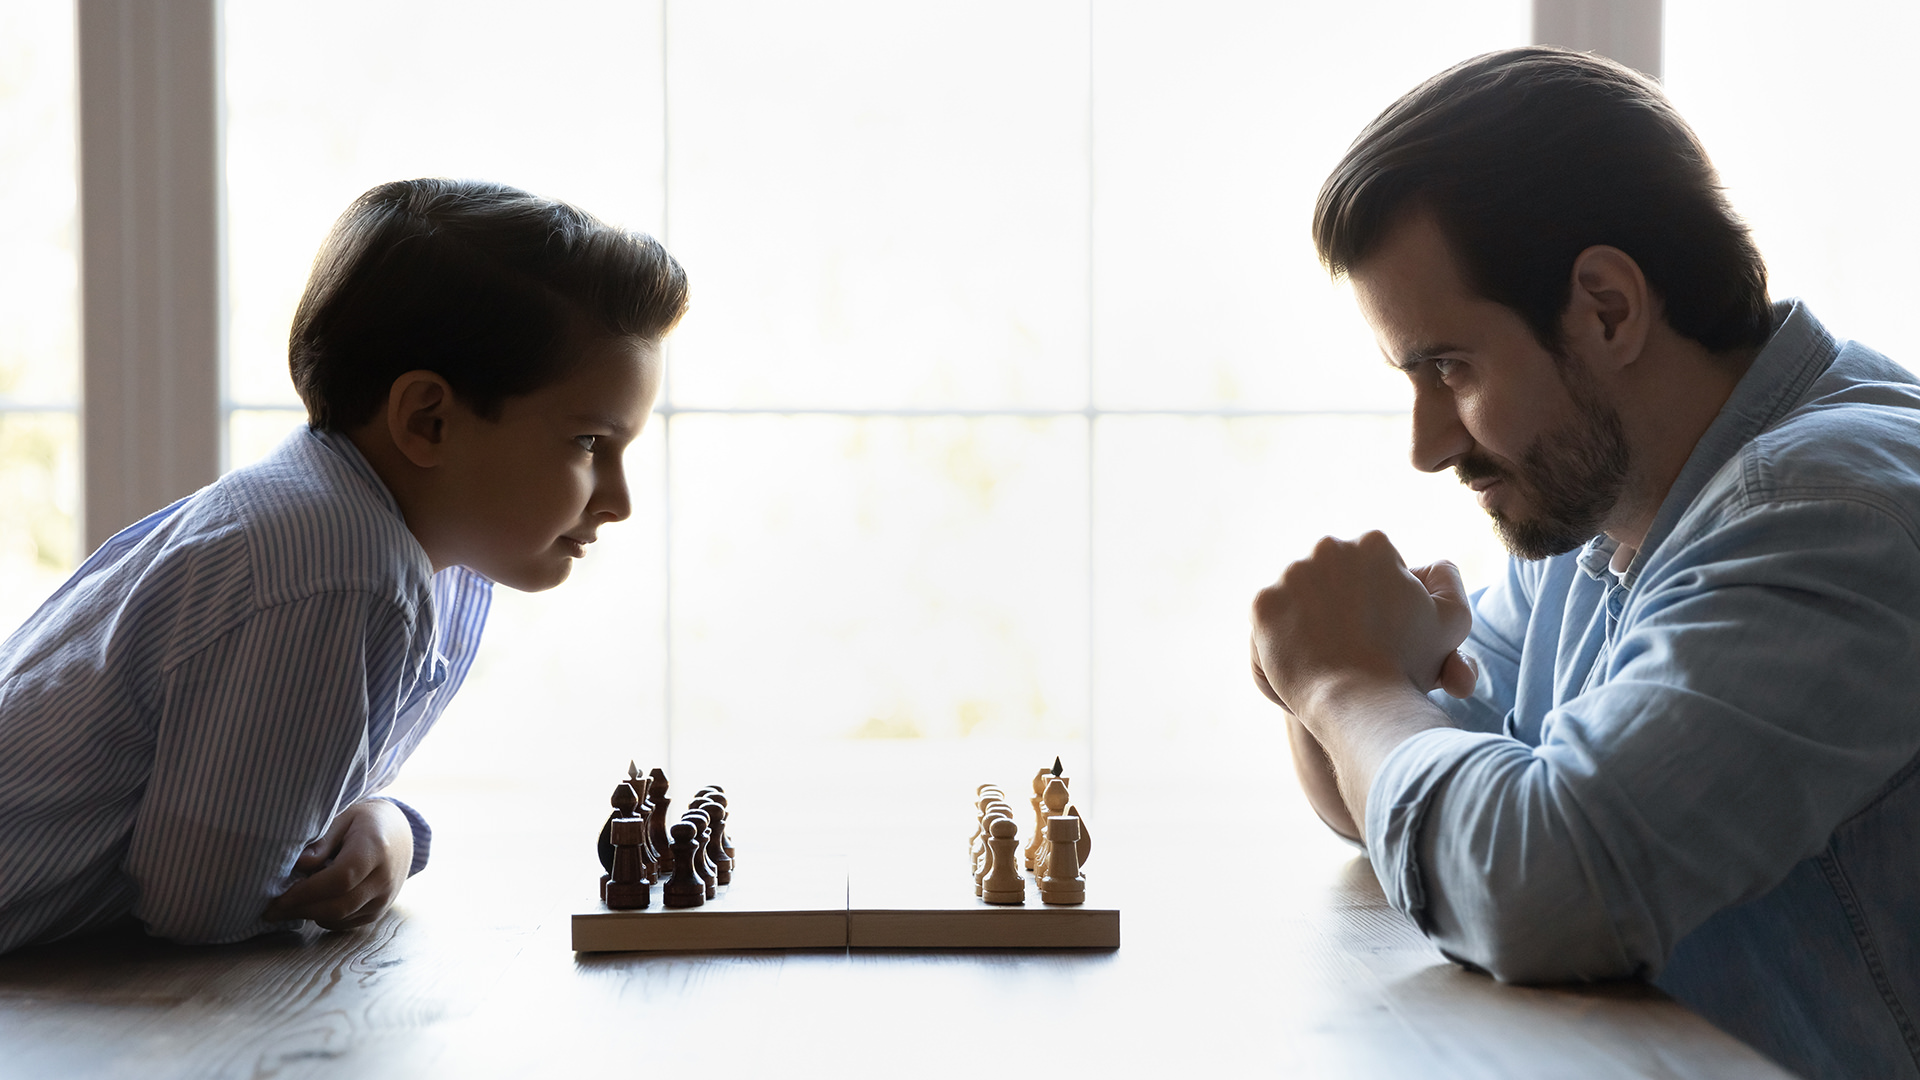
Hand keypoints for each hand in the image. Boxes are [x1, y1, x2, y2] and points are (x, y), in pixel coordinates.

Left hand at [263, 798, 413, 930]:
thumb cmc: (364, 821)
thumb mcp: (342, 818)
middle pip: (339, 905)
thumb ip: (321, 842)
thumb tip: (299, 866)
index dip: (306, 892)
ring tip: (286, 905)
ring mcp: (385, 898)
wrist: (399, 832)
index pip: (340, 879)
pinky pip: (345, 923)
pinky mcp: (379, 911)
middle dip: (301, 910)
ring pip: (340, 918)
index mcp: (376, 849)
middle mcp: (385, 878)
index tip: (277, 897)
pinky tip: (310, 904)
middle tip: (271, 910)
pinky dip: (323, 918)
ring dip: (309, 915)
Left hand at [1250, 531, 1475, 721]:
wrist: (1361, 700)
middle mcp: (1327, 548)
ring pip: (1298, 598)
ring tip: (1327, 655)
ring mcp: (1290, 574)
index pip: (1372, 568)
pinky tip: (1300, 662)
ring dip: (1308, 619)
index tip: (1381, 629)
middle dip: (1340, 603)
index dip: (1379, 602)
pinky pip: (1270, 622)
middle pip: (1332, 578)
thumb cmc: (1410, 662)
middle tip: (1353, 642)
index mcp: (1372, 545)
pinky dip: (1279, 640)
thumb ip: (1447, 582)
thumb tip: (1434, 565)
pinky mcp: (1262, 604)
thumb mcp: (1451, 620)